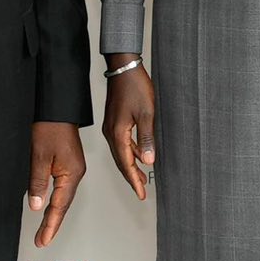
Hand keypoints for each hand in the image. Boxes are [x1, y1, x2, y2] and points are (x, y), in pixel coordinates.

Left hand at [28, 122, 86, 246]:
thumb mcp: (38, 157)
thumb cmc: (50, 128)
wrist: (56, 109)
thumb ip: (37, 183)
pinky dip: (56, 201)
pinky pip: (63, 188)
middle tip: (42, 240)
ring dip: (54, 214)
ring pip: (64, 197)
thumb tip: (36, 206)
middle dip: (53, 224)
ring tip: (44, 229)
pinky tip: (50, 206)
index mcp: (71, 173)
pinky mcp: (69, 163)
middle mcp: (76, 172)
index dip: (50, 225)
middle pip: (64, 204)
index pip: (59, 206)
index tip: (42, 240)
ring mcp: (73, 168)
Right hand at [101, 56, 156, 200]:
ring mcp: (111, 127)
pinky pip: (121, 143)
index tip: (141, 193)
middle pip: (121, 162)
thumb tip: (148, 160)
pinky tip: (139, 154)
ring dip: (131, 166)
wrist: (123, 68)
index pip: (126, 164)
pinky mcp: (114, 121)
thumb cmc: (135, 86)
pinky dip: (130, 152)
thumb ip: (146, 138)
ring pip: (121, 153)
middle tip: (141, 190)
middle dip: (131, 177)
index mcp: (117, 133)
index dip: (134, 180)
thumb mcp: (147, 113)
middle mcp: (111, 133)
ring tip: (141, 177)